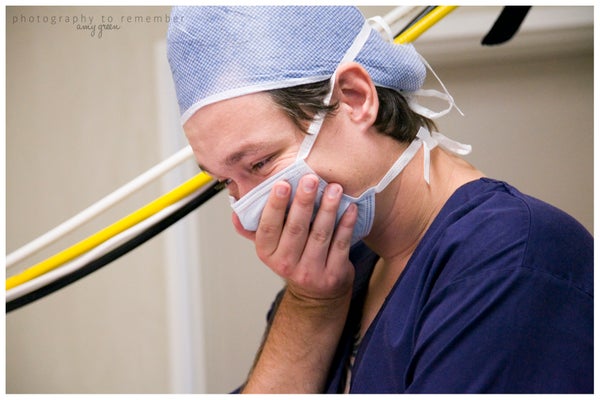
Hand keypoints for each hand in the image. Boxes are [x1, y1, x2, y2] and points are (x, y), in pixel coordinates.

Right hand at [233, 174, 357, 301]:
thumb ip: (254, 229)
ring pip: (320, 235)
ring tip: (334, 188)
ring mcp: (311, 271)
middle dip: (303, 202)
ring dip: (327, 209)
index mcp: (267, 253)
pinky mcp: (333, 274)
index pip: (268, 227)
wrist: (315, 295)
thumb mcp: (270, 247)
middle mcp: (286, 264)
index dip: (275, 206)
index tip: (282, 184)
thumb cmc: (293, 259)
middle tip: (310, 179)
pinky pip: (340, 245)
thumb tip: (235, 211)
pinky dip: (346, 225)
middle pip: (295, 229)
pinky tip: (349, 207)